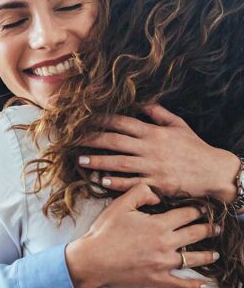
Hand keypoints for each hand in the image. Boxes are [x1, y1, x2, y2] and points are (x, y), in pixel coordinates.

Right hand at [66, 183, 218, 287]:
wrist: (93, 259)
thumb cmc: (104, 232)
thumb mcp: (120, 205)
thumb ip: (141, 193)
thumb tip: (158, 196)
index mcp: (159, 225)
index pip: (187, 214)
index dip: (198, 210)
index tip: (203, 210)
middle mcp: (166, 243)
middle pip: (195, 234)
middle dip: (209, 230)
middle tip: (216, 228)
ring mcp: (163, 263)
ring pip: (192, 259)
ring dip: (207, 255)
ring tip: (215, 254)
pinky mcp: (156, 279)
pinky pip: (180, 284)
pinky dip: (193, 285)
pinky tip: (202, 284)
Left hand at [79, 104, 239, 201]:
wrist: (214, 172)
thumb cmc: (195, 149)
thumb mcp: (179, 126)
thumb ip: (159, 114)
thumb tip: (141, 103)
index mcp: (154, 132)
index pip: (123, 122)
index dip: (102, 119)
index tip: (85, 118)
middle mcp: (150, 148)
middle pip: (115, 141)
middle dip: (92, 139)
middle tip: (72, 139)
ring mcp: (152, 166)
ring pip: (119, 162)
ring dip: (97, 161)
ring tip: (80, 161)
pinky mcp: (156, 184)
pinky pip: (131, 183)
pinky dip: (116, 183)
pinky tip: (100, 181)